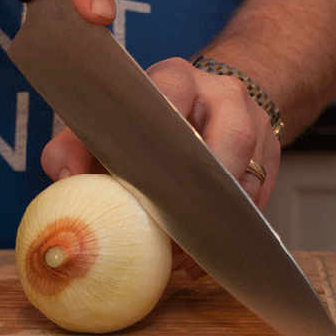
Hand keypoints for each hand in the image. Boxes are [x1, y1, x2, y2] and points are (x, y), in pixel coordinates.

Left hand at [41, 57, 281, 277]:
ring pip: (245, 177)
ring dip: (216, 223)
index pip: (175, 95)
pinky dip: (229, 231)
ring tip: (182, 256)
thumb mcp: (107, 123)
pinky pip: (259, 198)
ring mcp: (255, 123)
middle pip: (228, 141)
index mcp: (177, 79)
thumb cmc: (150, 120)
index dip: (165, 136)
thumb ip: (74, 145)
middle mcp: (223, 95)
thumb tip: (64, 176)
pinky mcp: (271, 154)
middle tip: (172, 232)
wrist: (205, 103)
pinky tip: (200, 256)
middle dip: (201, 194)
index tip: (151, 175)